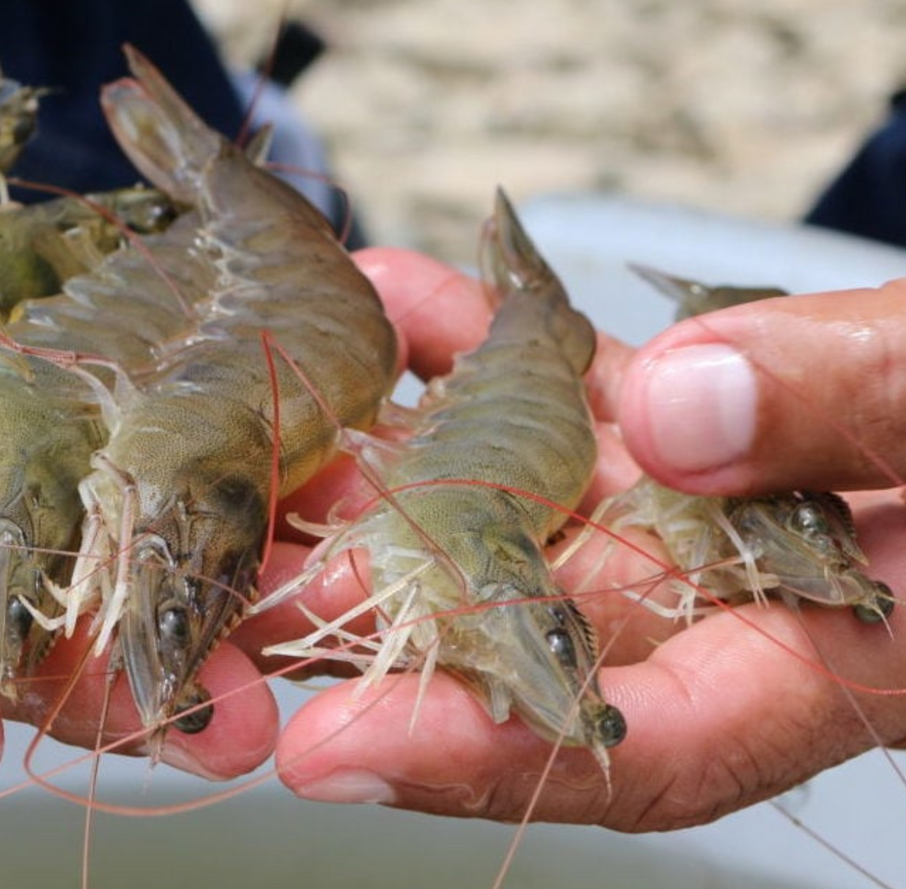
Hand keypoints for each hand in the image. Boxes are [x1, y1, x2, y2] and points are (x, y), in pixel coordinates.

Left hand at [240, 246, 905, 830]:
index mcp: (811, 654)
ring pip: (504, 499)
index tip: (332, 756)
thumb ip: (861, 412)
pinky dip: (473, 335)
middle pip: (512, 631)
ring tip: (252, 439)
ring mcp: (681, 497)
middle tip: (206, 604)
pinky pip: (550, 379)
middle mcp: (715, 592)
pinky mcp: (674, 409)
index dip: (477, 757)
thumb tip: (682, 413)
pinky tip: (387, 290)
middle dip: (353, 622)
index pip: (630, 744)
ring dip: (374, 467)